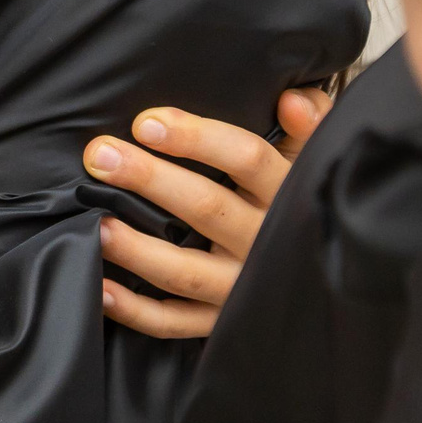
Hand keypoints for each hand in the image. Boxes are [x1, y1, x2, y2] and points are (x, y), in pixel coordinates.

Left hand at [84, 87, 332, 339]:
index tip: (145, 122)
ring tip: (97, 223)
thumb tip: (292, 100)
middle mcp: (266, 242)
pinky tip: (103, 288)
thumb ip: (309, 123)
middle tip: (100, 156)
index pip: (246, 159)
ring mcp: (242, 286)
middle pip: (207, 208)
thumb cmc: (299, 195)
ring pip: (186, 270)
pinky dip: (137, 311)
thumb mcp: (314, 157)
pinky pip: (175, 322)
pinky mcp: (221, 322)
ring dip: (138, 249)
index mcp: (287, 193)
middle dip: (150, 179)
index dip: (196, 138)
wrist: (324, 272)